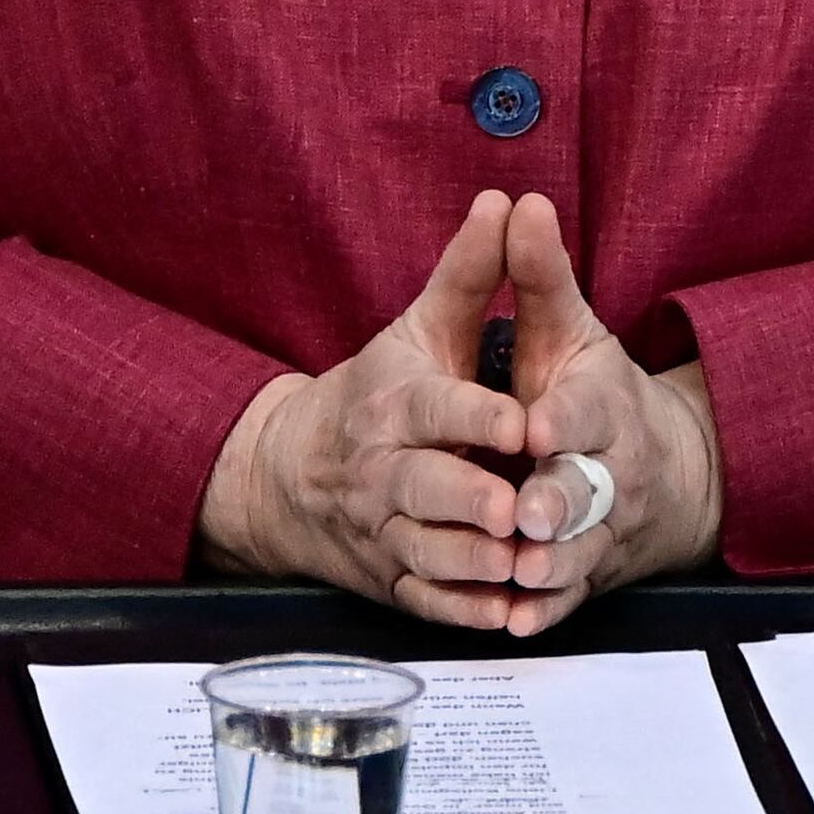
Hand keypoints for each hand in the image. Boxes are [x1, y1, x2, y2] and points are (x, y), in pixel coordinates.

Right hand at [195, 192, 542, 627]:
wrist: (290, 472)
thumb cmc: (375, 391)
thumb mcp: (418, 327)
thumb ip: (469, 272)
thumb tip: (505, 199)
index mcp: (395, 404)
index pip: (435, 410)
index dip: (478, 418)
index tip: (524, 424)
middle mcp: (382, 469)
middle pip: (424, 489)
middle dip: (471, 501)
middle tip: (520, 510)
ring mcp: (383, 529)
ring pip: (426, 552)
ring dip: (473, 563)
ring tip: (520, 565)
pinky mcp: (389, 577)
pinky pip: (424, 601)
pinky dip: (464, 611)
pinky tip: (506, 614)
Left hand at [495, 192, 724, 636]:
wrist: (663, 474)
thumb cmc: (594, 392)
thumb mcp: (571, 330)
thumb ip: (537, 274)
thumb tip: (519, 200)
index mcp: (600, 406)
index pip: (586, 410)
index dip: (564, 419)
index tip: (535, 423)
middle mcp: (607, 471)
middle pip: (587, 489)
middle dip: (558, 500)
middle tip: (526, 513)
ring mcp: (599, 529)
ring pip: (579, 551)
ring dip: (550, 564)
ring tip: (519, 571)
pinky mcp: (588, 573)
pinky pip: (569, 599)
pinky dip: (544, 613)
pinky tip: (515, 620)